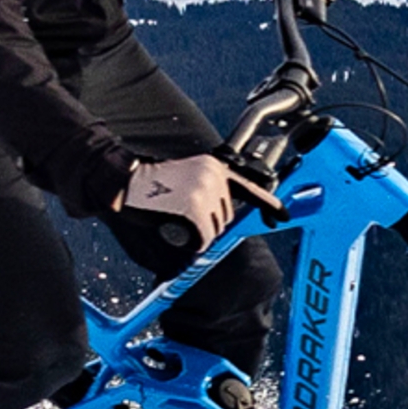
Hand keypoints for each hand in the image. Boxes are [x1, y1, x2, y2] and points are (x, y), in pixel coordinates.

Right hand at [117, 153, 279, 248]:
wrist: (124, 180)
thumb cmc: (150, 185)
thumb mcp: (186, 178)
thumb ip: (210, 192)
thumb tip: (225, 215)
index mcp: (214, 167)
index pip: (247, 188)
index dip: (267, 204)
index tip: (283, 214)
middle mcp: (214, 177)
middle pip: (226, 216)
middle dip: (208, 222)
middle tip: (181, 212)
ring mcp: (205, 193)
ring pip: (215, 229)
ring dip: (198, 231)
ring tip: (174, 214)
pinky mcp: (194, 209)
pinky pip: (202, 238)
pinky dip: (190, 240)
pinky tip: (174, 225)